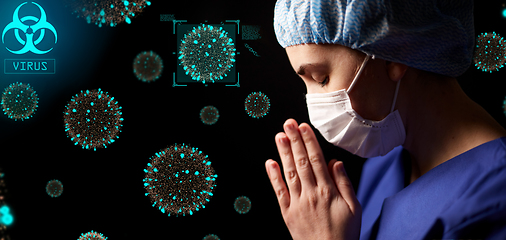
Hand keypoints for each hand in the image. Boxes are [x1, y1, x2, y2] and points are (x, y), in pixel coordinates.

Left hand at [265, 119, 360, 239]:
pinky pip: (279, 192)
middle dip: (294, 140)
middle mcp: (311, 194)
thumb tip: (335, 162)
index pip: (317, 159)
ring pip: (290, 173)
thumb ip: (345, 183)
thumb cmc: (345, 233)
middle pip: (302, 162)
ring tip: (279, 136)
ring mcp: (297, 203)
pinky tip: (270, 163)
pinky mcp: (287, 213)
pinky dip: (273, 177)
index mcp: (328, 191)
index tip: (304, 127)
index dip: (309, 141)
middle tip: (288, 123)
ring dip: (284, 153)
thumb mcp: (355, 208)